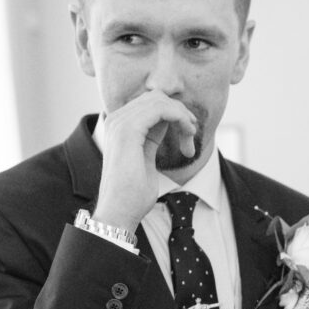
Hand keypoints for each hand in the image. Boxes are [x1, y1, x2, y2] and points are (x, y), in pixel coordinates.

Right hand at [93, 91, 200, 230]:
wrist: (119, 212)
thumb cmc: (132, 193)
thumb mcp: (146, 157)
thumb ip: (152, 137)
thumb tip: (166, 122)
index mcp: (119, 126)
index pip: (150, 103)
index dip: (173, 113)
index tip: (188, 134)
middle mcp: (116, 119)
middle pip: (155, 97)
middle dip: (179, 113)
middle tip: (191, 134)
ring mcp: (120, 123)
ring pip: (159, 100)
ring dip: (182, 115)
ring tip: (190, 135)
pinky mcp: (128, 129)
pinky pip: (160, 108)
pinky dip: (179, 117)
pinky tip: (188, 132)